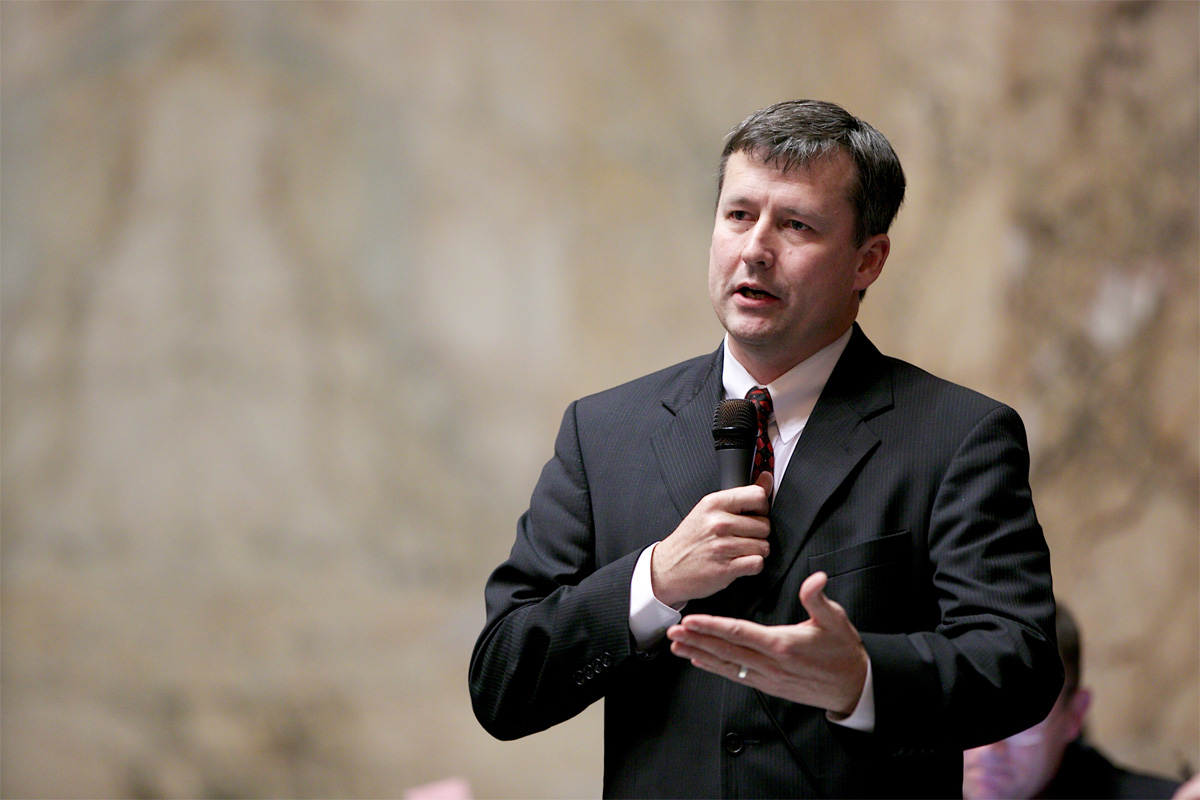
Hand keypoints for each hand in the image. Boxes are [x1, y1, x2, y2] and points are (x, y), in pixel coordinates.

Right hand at [650, 471, 772, 607]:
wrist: (667, 568)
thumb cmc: (689, 540)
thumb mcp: (709, 510)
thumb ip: (740, 495)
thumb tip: (767, 479)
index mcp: (714, 503)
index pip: (758, 496)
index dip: (761, 507)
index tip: (754, 514)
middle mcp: (718, 523)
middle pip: (765, 525)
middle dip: (758, 533)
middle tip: (741, 537)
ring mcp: (722, 546)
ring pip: (763, 546)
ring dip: (755, 551)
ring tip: (738, 550)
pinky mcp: (726, 568)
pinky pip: (757, 563)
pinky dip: (752, 565)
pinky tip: (739, 562)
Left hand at [665, 571, 868, 715]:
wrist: (853, 686)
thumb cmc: (843, 651)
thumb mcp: (836, 620)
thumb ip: (818, 598)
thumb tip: (815, 578)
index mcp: (782, 644)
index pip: (740, 633)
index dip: (713, 626)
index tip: (692, 619)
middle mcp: (771, 663)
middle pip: (725, 650)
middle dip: (697, 640)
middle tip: (672, 632)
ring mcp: (767, 677)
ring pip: (726, 665)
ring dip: (699, 655)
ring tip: (677, 646)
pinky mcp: (768, 686)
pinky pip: (735, 676)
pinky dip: (715, 668)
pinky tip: (700, 661)